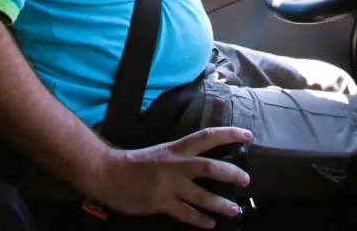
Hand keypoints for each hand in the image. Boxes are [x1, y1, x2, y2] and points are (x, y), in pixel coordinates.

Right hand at [90, 127, 252, 227]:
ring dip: (220, 204)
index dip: (228, 134)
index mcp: (176, 149)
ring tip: (234, 210)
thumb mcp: (162, 153)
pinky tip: (210, 224)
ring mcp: (169, 185)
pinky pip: (186, 213)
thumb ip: (181, 158)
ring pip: (201, 195)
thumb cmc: (135, 163)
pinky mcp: (161, 203)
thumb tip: (204, 165)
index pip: (207, 136)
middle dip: (231, 173)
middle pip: (209, 167)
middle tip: (246, 179)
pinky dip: (200, 220)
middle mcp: (176, 165)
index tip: (247, 134)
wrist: (108, 173)